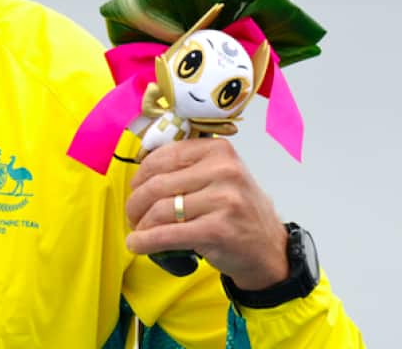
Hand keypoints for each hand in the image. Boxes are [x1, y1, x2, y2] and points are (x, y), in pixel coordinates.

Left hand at [125, 138, 288, 289]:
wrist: (269, 250)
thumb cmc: (237, 213)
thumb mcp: (220, 177)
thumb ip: (187, 167)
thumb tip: (140, 168)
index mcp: (220, 151)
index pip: (165, 156)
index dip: (141, 174)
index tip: (135, 187)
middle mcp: (225, 171)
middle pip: (158, 184)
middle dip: (136, 202)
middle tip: (133, 214)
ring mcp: (224, 201)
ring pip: (160, 210)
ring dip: (140, 224)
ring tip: (138, 231)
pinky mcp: (218, 230)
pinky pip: (167, 234)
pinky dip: (145, 241)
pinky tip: (137, 244)